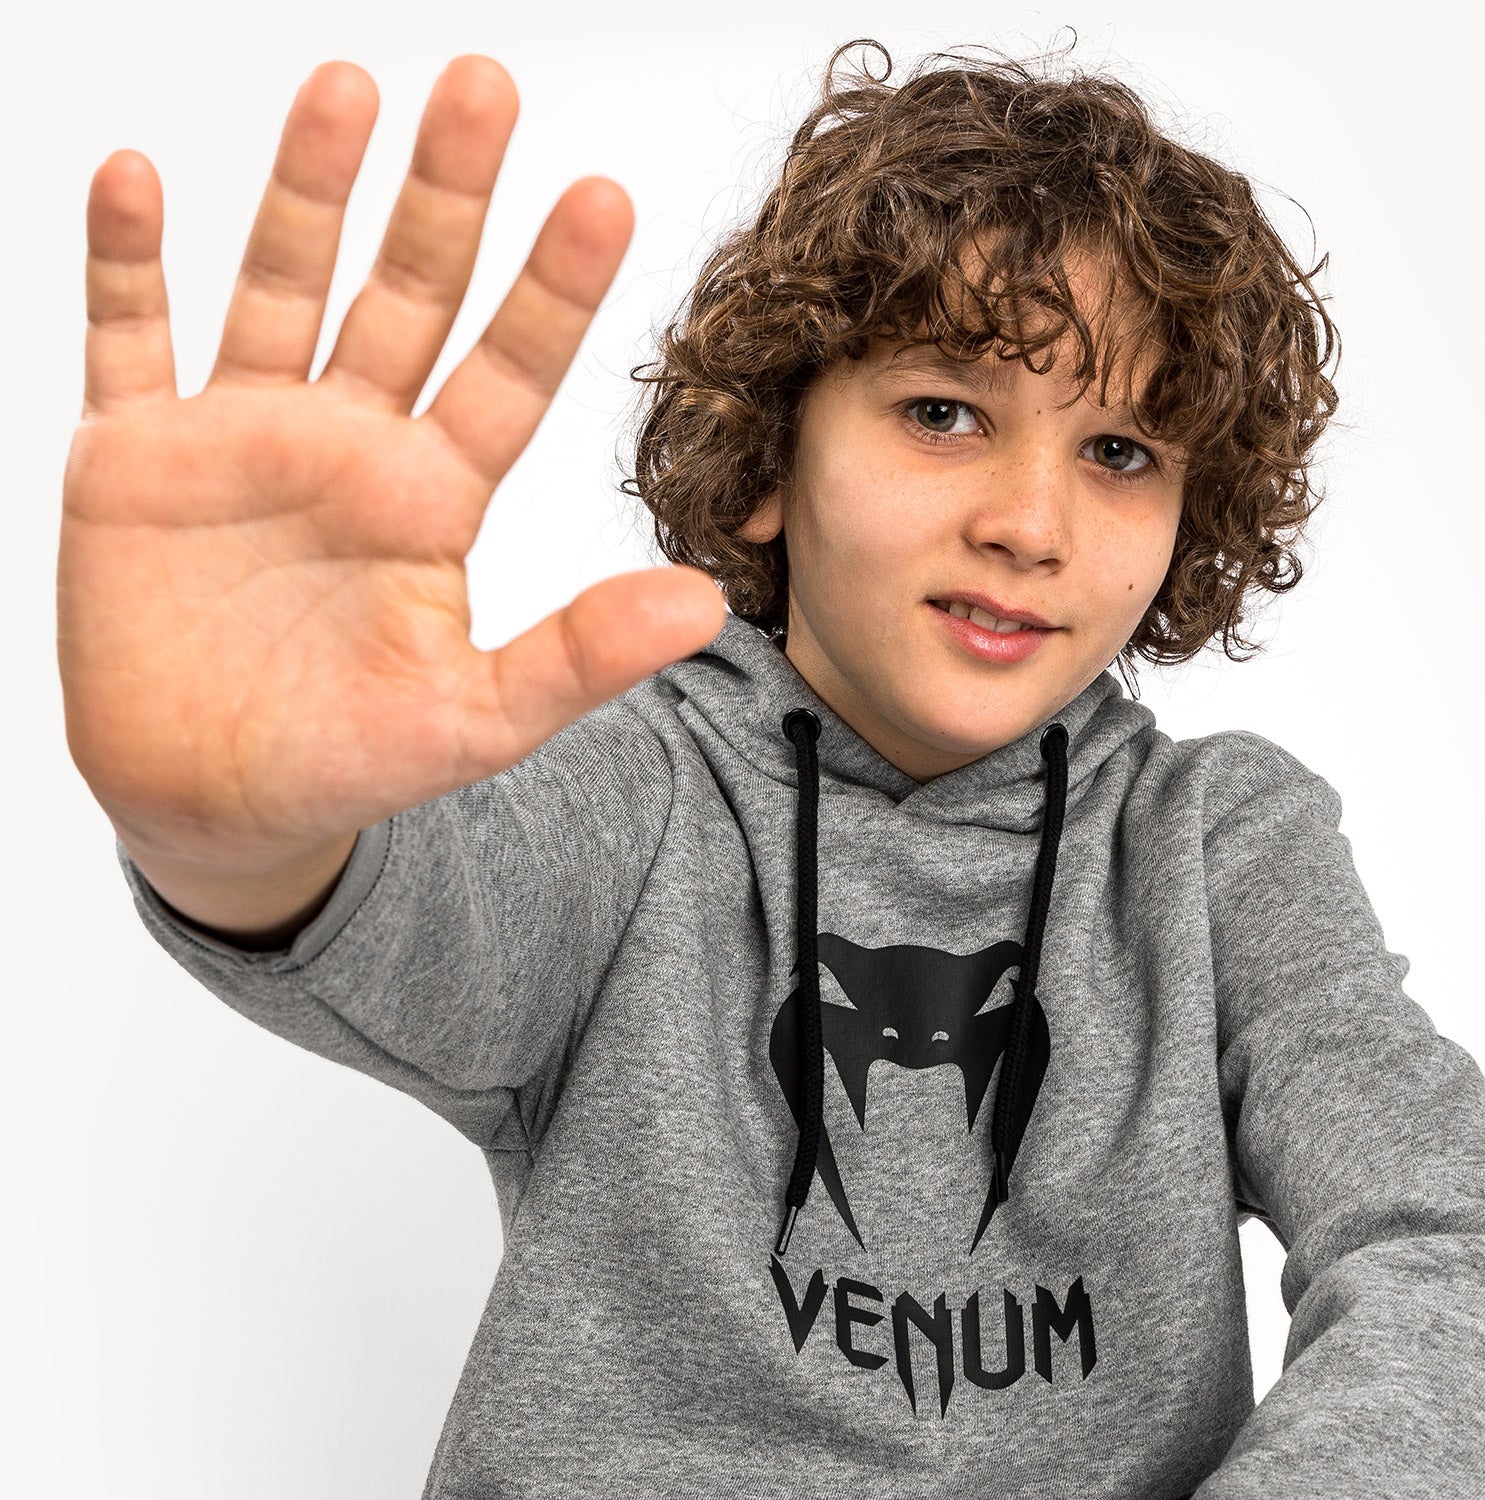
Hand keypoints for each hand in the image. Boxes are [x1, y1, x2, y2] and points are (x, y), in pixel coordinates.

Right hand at [58, 56, 724, 866]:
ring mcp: (242, 437)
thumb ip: (579, 657)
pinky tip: (136, 184)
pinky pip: (128, 340)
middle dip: (445, 197)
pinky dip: (125, 267)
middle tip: (485, 91)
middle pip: (406, 296)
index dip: (553, 290)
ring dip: (307, 193)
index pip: (508, 372)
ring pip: (281, 287)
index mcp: (433, 497)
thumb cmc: (350, 757)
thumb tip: (703, 607)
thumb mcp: (476, 718)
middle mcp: (349, 444)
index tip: (603, 199)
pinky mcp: (135, 454)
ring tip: (347, 90)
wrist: (214, 797)